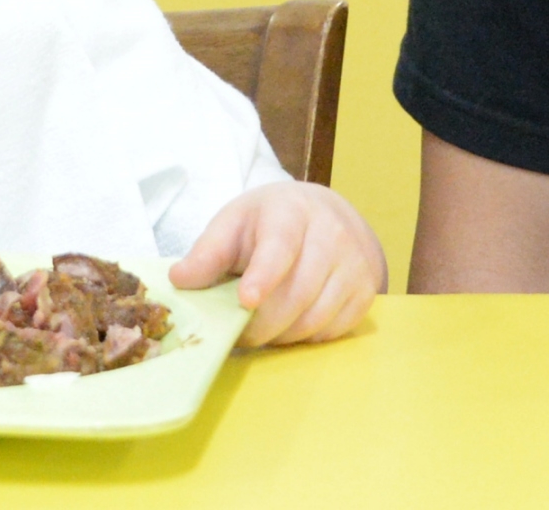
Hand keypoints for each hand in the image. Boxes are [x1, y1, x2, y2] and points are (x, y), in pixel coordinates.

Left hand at [170, 180, 385, 345]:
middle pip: (296, 293)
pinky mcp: (367, 289)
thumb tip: (181, 279)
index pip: (280, 246)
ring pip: (315, 317)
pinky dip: (307, 337)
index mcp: (290, 212)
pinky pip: (333, 330)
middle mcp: (331, 233)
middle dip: (261, 324)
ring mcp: (354, 262)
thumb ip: (208, 252)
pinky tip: (292, 324)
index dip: (264, 275)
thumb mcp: (234, 224)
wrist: (328, 216)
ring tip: (264, 328)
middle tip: (239, 333)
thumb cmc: (269, 223)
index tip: (246, 300)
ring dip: (282, 335)